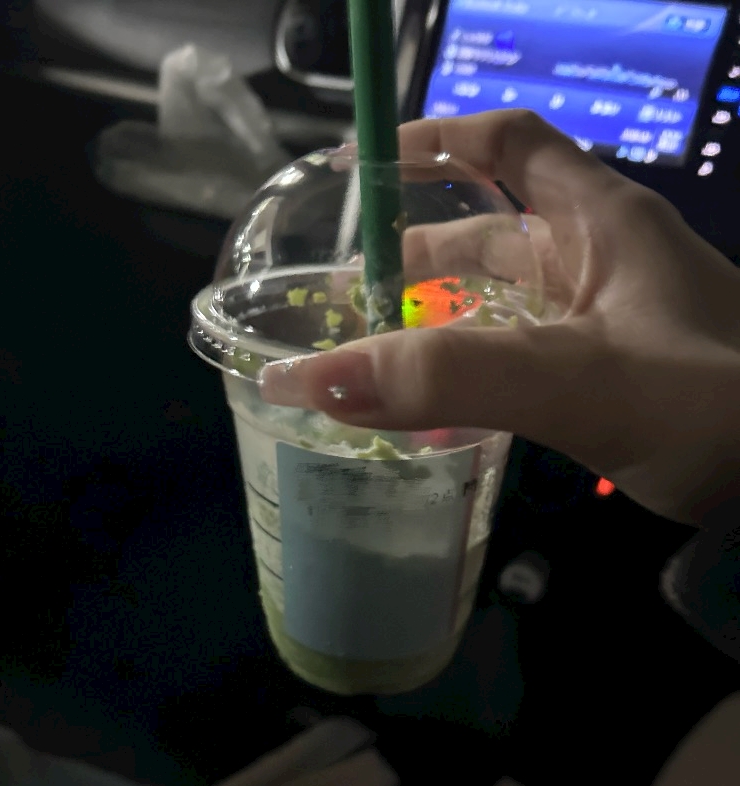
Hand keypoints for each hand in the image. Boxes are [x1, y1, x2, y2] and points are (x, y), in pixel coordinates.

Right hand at [260, 111, 739, 526]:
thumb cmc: (711, 408)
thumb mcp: (577, 382)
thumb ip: (451, 378)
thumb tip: (317, 379)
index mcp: (601, 222)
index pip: (507, 144)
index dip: (430, 143)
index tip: (357, 171)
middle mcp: (600, 263)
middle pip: (486, 236)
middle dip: (408, 258)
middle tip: (333, 302)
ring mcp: (604, 327)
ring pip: (498, 307)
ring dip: (432, 325)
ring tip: (361, 358)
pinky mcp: (607, 383)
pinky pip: (517, 363)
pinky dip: (467, 377)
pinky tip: (429, 411)